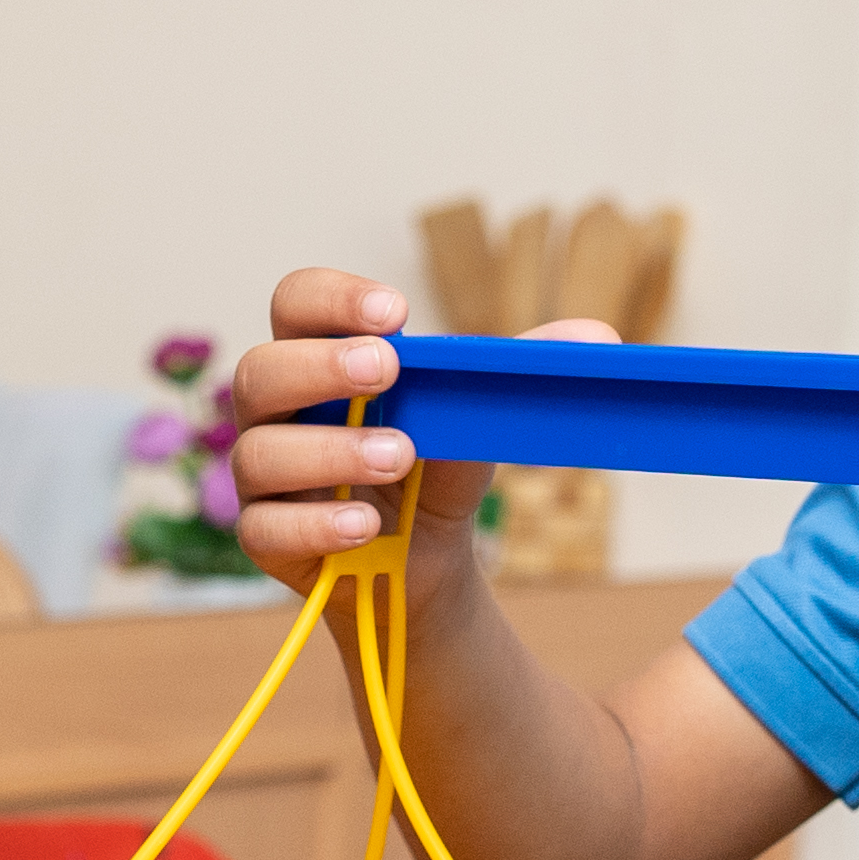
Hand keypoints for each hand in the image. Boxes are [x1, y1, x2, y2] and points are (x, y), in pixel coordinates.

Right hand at [220, 264, 619, 585]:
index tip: (397, 313)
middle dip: (321, 367)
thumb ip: (520, 373)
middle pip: (259, 371)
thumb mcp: (479, 414)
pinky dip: (318, 527)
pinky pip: (265, 530)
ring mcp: (264, 476)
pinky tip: (365, 528)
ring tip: (398, 456)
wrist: (425, 560)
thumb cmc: (437, 465)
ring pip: (259, 454)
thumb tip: (599, 340)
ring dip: (330, 451)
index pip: (296, 302)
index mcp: (318, 356)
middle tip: (385, 370)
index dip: (332, 300)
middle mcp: (276, 410)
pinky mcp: (266, 538)